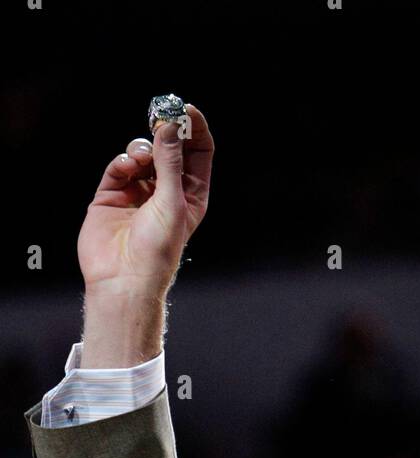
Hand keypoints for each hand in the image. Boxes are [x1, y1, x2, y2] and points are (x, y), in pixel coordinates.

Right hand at [77, 103, 213, 297]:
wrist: (124, 278)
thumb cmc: (157, 249)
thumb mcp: (172, 201)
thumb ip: (170, 160)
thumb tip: (171, 125)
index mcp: (191, 195)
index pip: (198, 152)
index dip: (194, 129)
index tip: (186, 109)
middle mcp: (166, 191)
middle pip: (170, 147)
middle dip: (165, 129)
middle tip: (159, 114)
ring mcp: (139, 192)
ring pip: (142, 153)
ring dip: (142, 148)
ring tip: (140, 158)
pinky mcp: (113, 194)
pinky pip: (119, 165)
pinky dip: (122, 161)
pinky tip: (126, 167)